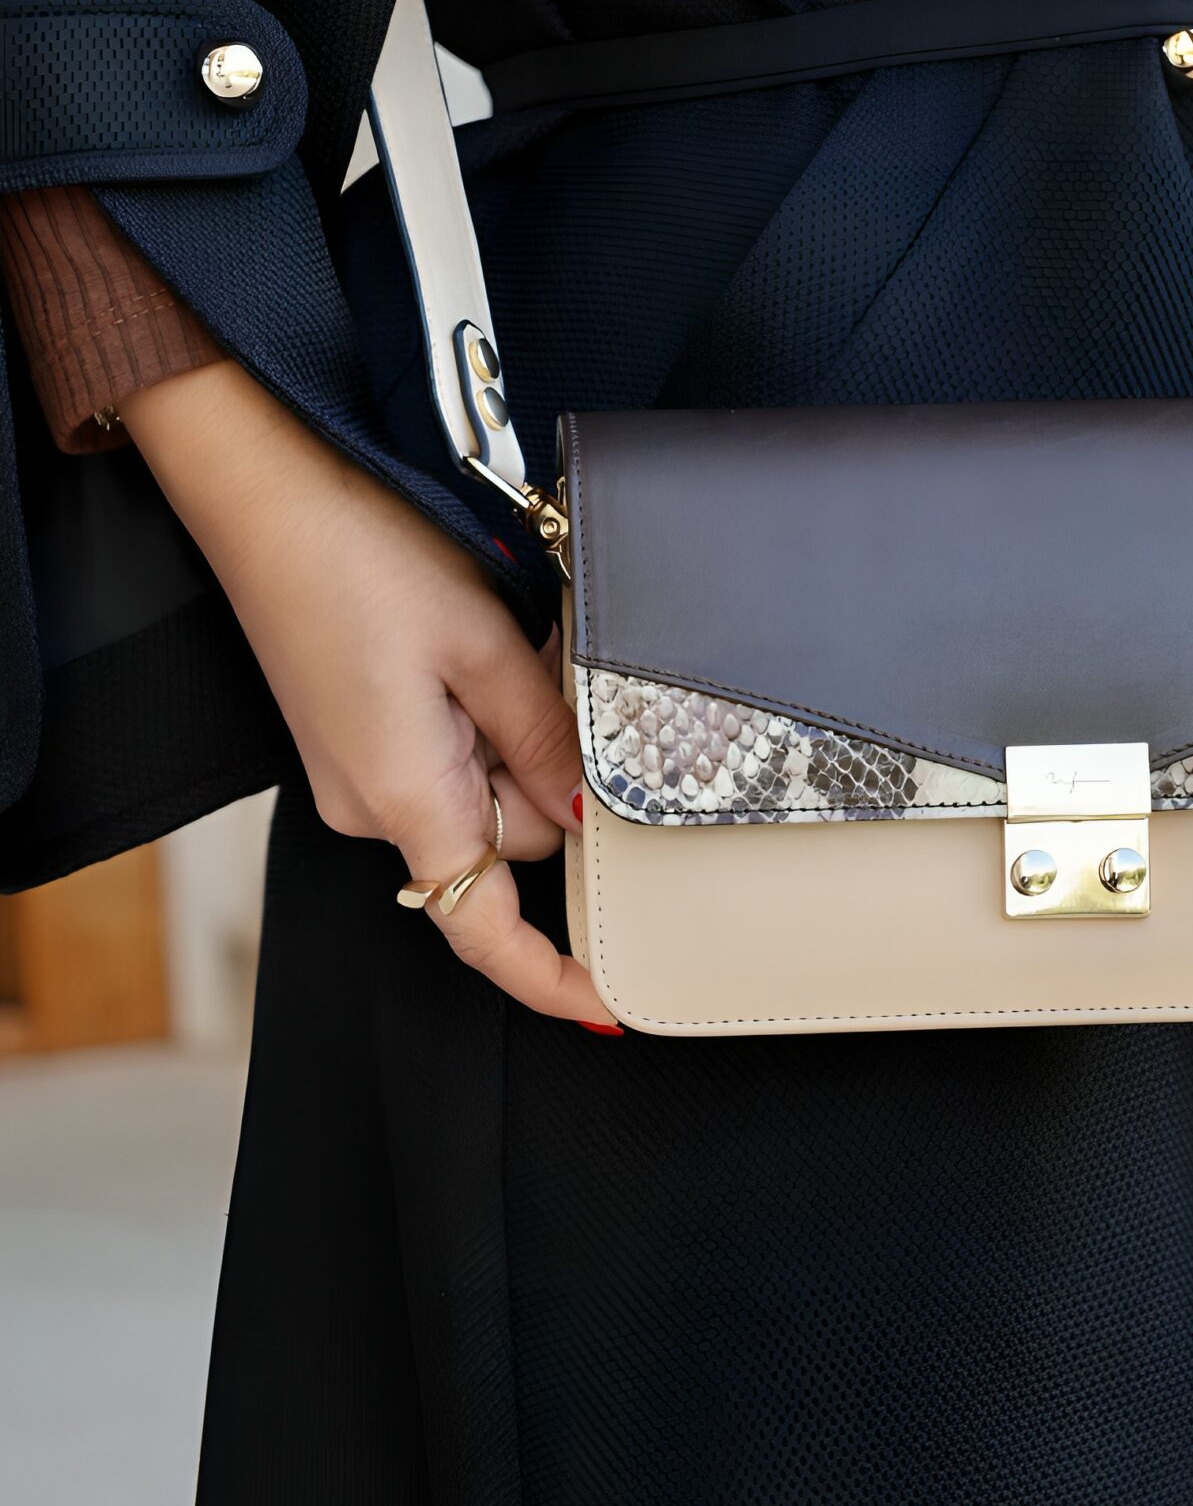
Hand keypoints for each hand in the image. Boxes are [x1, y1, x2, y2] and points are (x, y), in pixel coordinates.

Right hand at [119, 358, 615, 1026]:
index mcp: (402, 800)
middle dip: (552, 777)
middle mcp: (370, 806)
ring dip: (516, 735)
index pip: (482, 931)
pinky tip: (477, 645)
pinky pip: (446, 757)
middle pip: (506, 840)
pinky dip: (482, 719)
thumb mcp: (483, 645)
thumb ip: (545, 740)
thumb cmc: (360, 557)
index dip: (553, 978)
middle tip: (558, 673)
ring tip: (506, 640)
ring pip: (481, 790)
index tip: (615, 1009)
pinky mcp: (355, 738)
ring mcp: (357, 773)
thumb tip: (593, 818)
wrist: (265, 496)